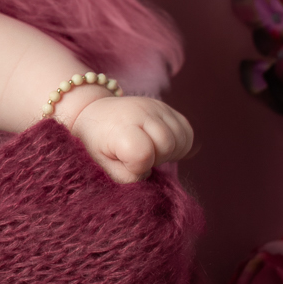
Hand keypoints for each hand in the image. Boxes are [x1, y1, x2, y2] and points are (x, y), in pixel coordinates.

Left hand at [64, 94, 192, 182]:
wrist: (95, 113)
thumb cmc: (97, 143)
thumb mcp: (101, 165)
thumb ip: (125, 176)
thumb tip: (148, 174)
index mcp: (120, 128)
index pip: (143, 154)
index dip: (139, 167)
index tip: (127, 164)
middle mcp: (141, 112)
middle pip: (168, 145)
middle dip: (157, 158)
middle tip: (139, 158)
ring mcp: (156, 107)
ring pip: (181, 138)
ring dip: (170, 152)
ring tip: (149, 150)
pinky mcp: (166, 108)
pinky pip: (187, 131)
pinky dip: (179, 143)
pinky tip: (161, 145)